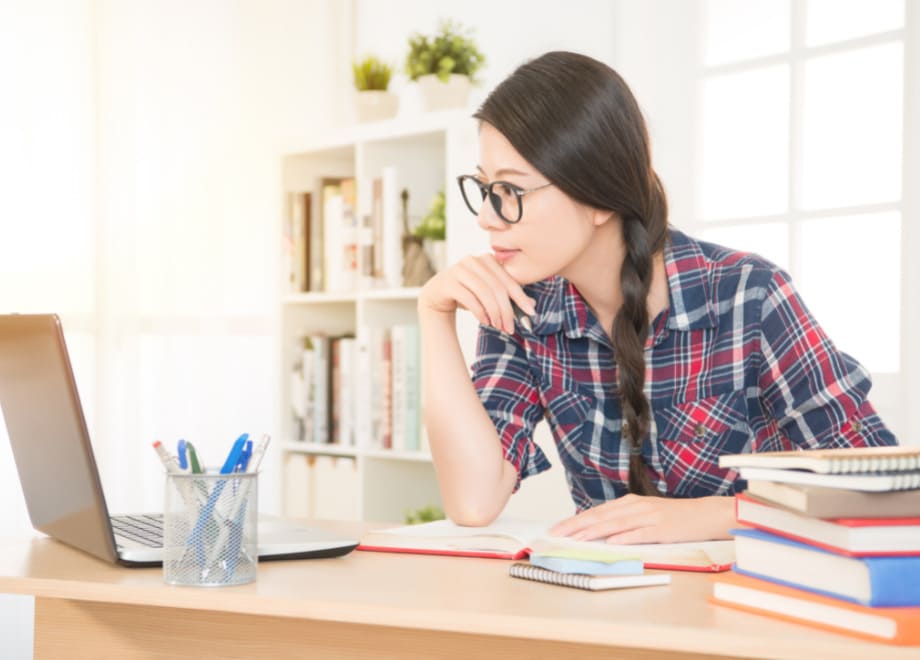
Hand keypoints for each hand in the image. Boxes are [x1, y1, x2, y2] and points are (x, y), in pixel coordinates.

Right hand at [417, 254, 535, 333]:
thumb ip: (508, 296)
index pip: (508, 280)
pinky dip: (480, 312)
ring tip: (498, 327)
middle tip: (510, 328)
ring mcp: (459, 269)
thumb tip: (532, 306)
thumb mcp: (489, 294)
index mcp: (487, 259)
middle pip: (497, 288)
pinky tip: (485, 322)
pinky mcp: (448, 282)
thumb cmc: (467, 294)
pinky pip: (469, 298)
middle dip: (507, 311)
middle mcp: (473, 260)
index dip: (521, 297)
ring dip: (494, 313)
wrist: (437, 295)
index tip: (531, 313)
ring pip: (484, 293)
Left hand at [548, 494, 735, 543]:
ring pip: (616, 524)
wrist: (705, 514)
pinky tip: (612, 543)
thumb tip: (600, 532)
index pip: (597, 512)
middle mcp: (636, 507)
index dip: (576, 520)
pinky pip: (641, 534)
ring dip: (595, 531)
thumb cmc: (674, 517)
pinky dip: (625, 538)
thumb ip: (624, 520)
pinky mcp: (662, 529)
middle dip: (577, 525)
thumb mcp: (646, 514)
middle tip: (557, 533)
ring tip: (576, 538)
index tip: (557, 528)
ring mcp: (649, 517)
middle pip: (601, 516)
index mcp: (630, 503)